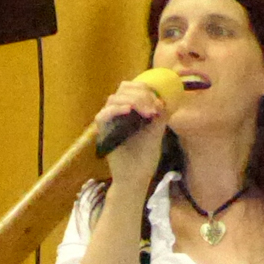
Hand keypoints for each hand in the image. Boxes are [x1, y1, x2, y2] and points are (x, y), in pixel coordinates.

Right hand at [99, 75, 173, 191]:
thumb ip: (160, 115)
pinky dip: (116, 109)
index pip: (133, 87)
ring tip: (148, 113)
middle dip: (141, 94)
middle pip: (123, 88)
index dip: (146, 89)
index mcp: (131, 109)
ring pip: (114, 98)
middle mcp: (118, 112)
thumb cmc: (145, 155)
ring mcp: (109, 120)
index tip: (159, 102)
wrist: (137, 176)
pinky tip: (129, 111)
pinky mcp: (102, 131)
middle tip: (153, 108)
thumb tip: (161, 99)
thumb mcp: (157, 132)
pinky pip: (103, 114)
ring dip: (133, 101)